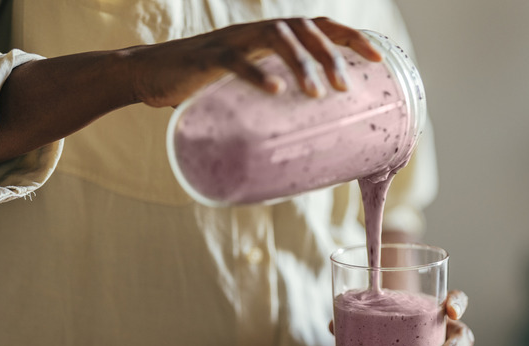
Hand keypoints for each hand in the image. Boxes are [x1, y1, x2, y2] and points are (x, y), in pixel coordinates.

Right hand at [124, 17, 382, 106]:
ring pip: (277, 38)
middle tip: (345, 89)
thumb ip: (276, 101)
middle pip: (305, 29)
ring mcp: (232, 40)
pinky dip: (257, 73)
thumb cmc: (206, 86)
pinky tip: (277, 90)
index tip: (378, 59)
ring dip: (302, 64)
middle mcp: (257, 31)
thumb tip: (311, 137)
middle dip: (331, 56)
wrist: (150, 74)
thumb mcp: (250, 88)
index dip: (351, 38)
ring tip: (317, 94)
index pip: (320, 26)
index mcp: (272, 37)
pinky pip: (236, 60)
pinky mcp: (208, 57)